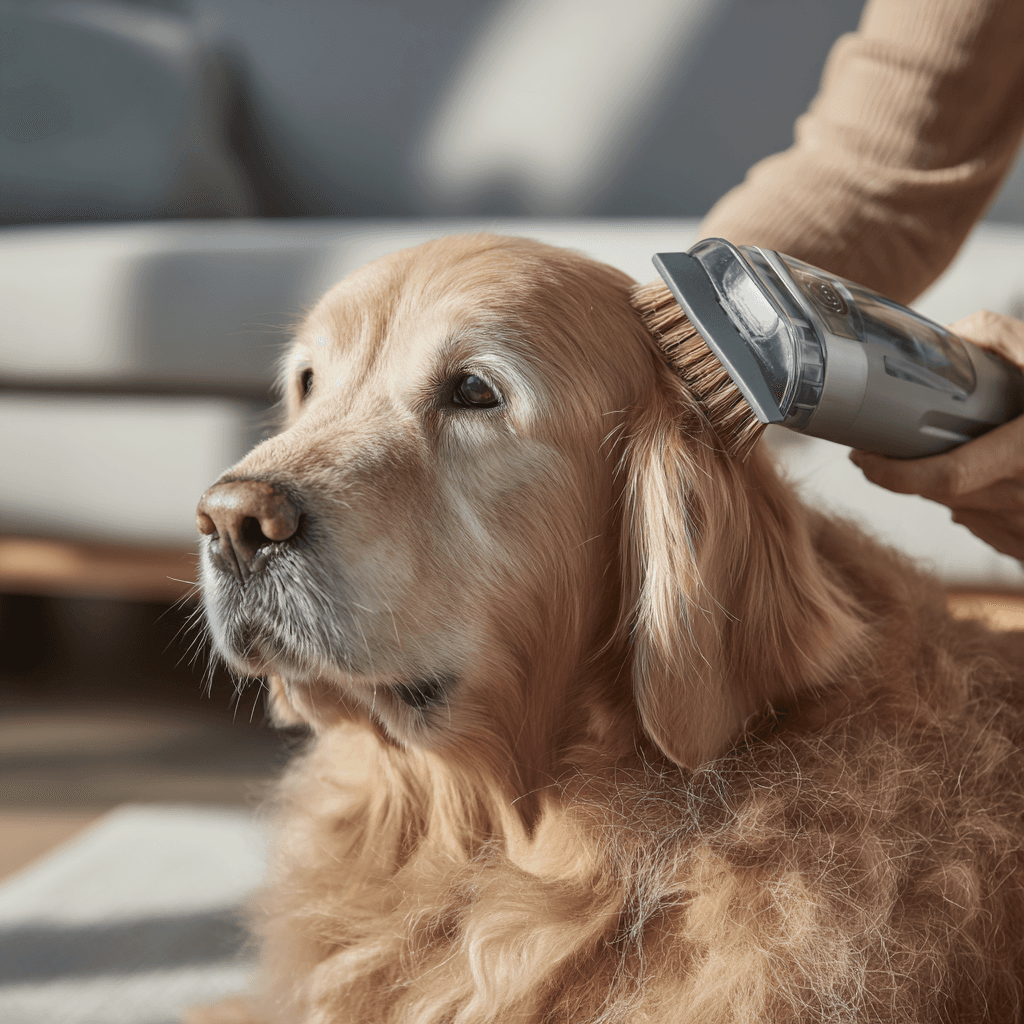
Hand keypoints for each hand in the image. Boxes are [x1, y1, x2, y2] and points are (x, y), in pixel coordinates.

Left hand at [849, 311, 1023, 559]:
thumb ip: (1010, 342)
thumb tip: (960, 334)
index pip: (945, 476)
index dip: (893, 474)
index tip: (862, 458)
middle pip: (946, 494)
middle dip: (908, 476)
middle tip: (880, 453)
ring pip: (966, 511)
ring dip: (947, 488)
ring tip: (940, 457)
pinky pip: (994, 526)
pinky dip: (983, 503)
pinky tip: (994, 481)